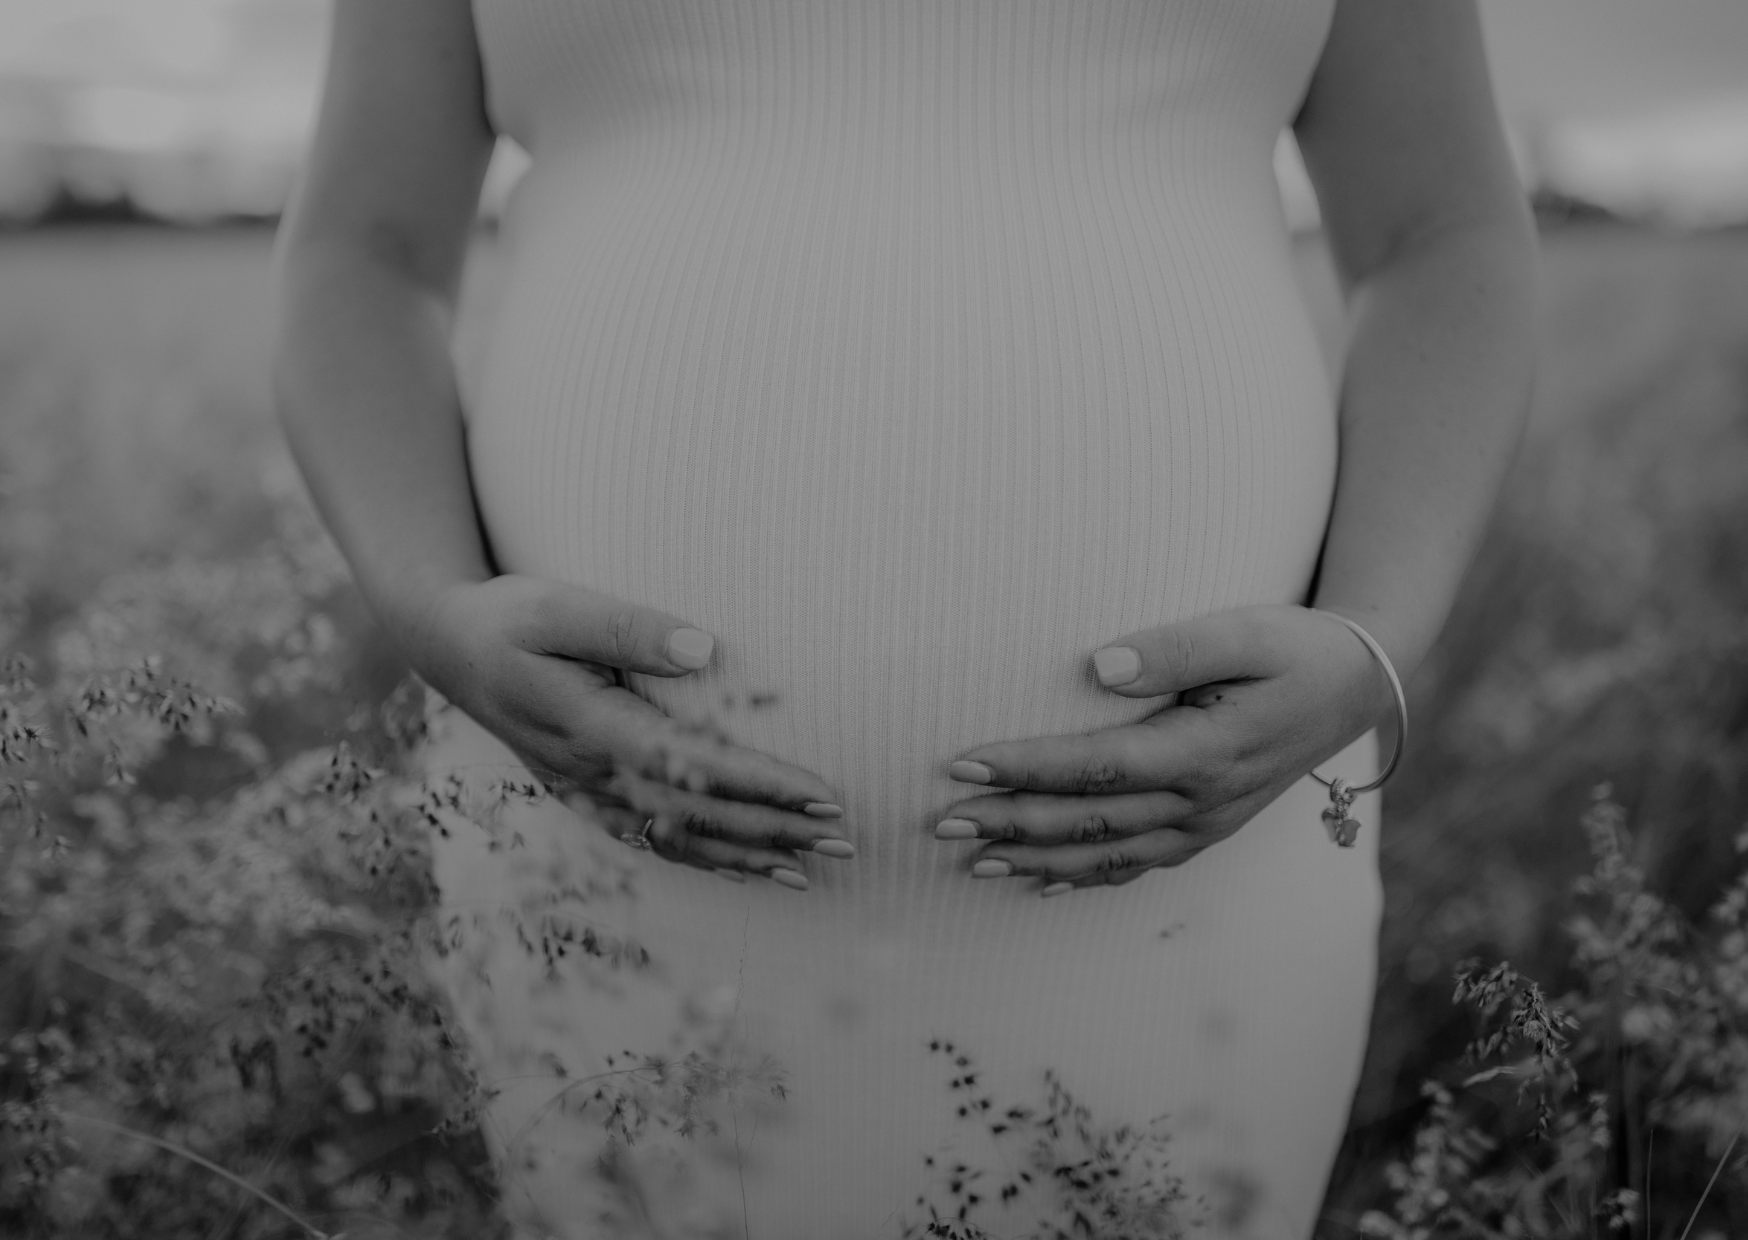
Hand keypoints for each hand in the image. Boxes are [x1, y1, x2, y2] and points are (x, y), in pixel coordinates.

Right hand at [406, 574, 850, 888]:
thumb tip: (703, 647)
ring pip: (678, 840)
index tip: (822, 794)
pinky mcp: (586, 796)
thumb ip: (628, 626)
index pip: (694, 766)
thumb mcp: (557, 605)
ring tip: (815, 868)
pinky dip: (707, 861)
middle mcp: (592, 773)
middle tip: (847, 839)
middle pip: (697, 816)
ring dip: (749, 856)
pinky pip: (653, 841)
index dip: (762, 786)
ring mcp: (587, 793)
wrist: (445, 646)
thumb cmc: (507, 616)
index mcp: (592, 727)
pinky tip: (751, 870)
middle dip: (775, 830)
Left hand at [936, 604, 1393, 894]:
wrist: (1357, 685)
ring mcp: (1205, 824)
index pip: (1095, 768)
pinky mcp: (1207, 828)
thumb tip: (1097, 667)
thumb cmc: (1295, 647)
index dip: (1025, 769)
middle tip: (940, 820)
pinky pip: (1137, 865)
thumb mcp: (1245, 630)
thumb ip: (1173, 648)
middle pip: (1088, 821)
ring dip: (1036, 859)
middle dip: (1010, 822)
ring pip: (1107, 854)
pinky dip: (1084, 877)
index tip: (962, 764)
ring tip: (972, 859)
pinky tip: (1040, 882)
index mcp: (1205, 753)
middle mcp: (1202, 802)